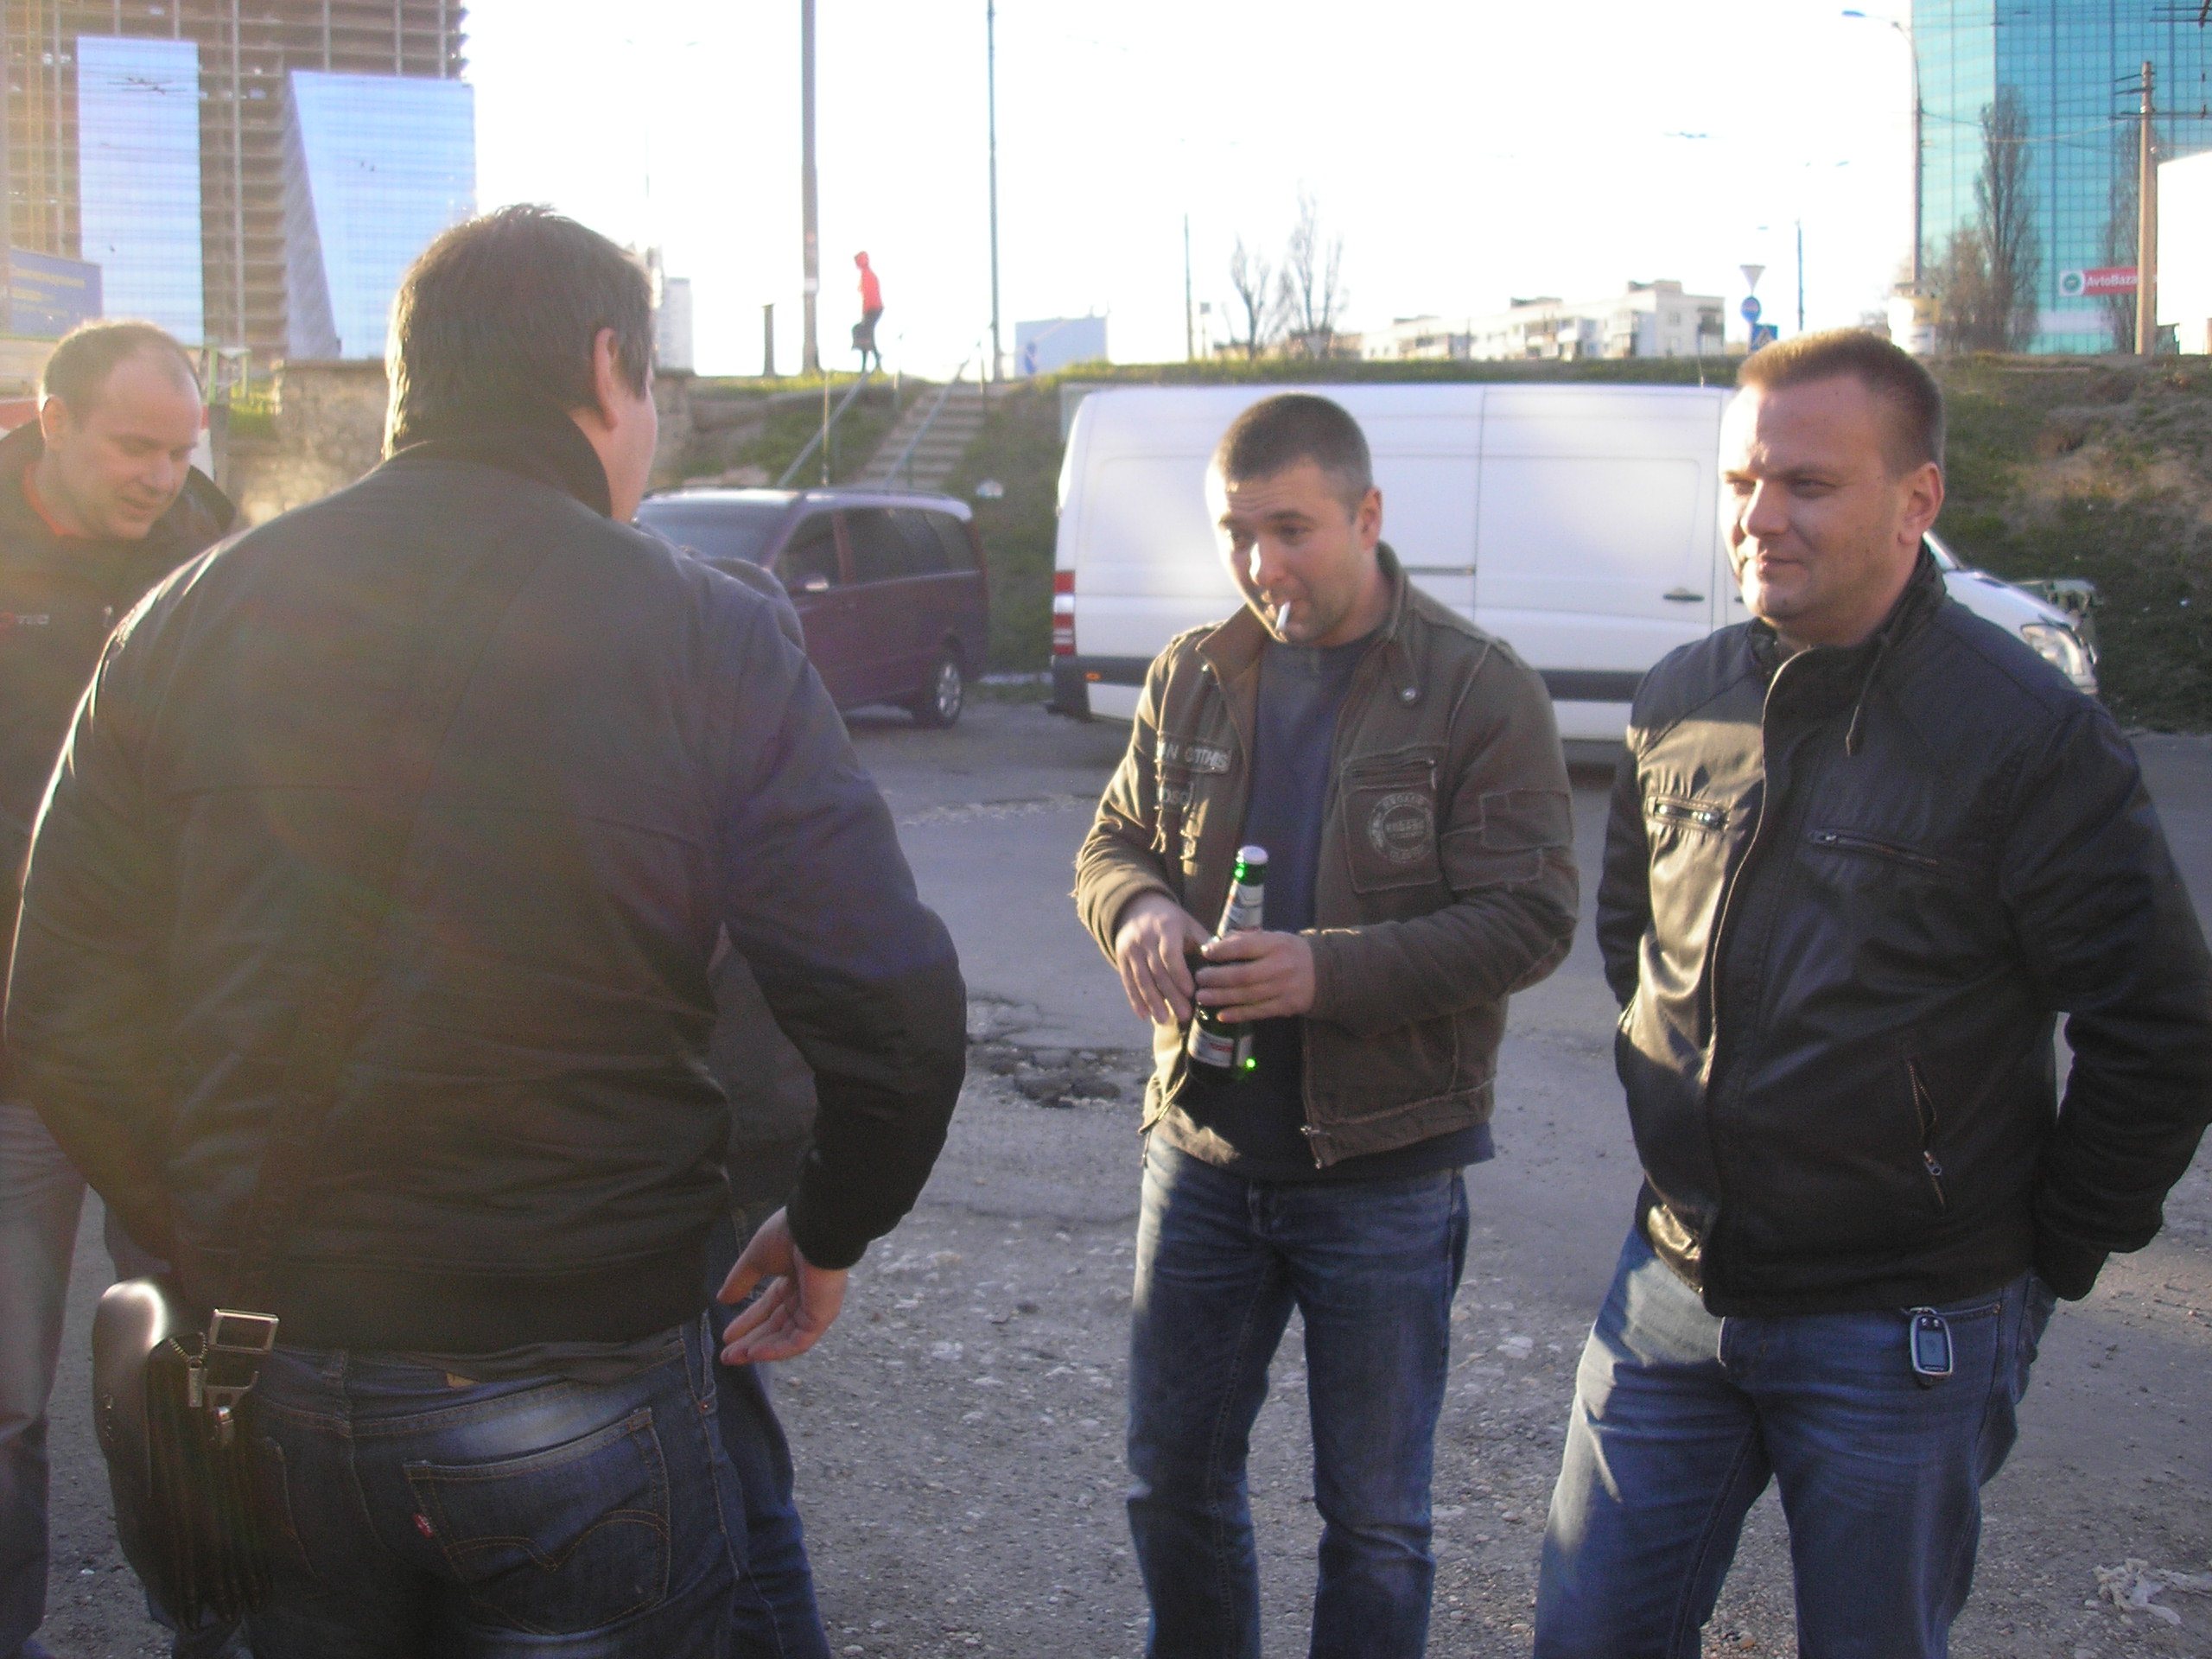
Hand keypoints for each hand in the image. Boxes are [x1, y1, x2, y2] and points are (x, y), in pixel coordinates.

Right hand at [715, 1208, 847, 1364]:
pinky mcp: (823, 1316)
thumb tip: (723, 1299)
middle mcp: (807, 1295)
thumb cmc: (789, 1234)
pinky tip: (753, 1354)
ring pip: (785, 1336)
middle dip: (750, 1340)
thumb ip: (741, 1280)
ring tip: (733, 1358)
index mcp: (794, 1278)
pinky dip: (776, 1350)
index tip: (727, 1335)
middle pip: (775, 1325)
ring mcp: (816, 1306)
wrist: (815, 1227)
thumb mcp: (756, 1258)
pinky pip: (799, 1341)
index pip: (769, 1307)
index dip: (747, 1322)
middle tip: (726, 1355)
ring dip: (758, 1349)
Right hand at [1112, 892, 1211, 1025]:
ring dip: (1152, 1001)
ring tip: (1164, 1021)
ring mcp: (1130, 948)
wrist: (1138, 908)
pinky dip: (1135, 1000)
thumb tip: (1224, 965)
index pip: (1170, 953)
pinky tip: (1144, 1016)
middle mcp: (1145, 937)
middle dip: (1170, 994)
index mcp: (1166, 927)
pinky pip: (1128, 981)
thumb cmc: (1172, 922)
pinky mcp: (1121, 959)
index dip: (1179, 974)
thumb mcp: (1189, 924)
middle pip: (1157, 970)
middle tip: (1184, 1015)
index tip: (1191, 993)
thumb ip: (1204, 944)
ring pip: (1141, 978)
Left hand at [1196, 929, 1315, 1020]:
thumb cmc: (1290, 952)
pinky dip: (1239, 1014)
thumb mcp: (1274, 938)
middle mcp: (1281, 966)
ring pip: (1248, 995)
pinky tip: (1221, 1015)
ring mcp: (1284, 988)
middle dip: (1217, 978)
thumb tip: (1217, 944)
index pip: (1244, 947)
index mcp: (1276, 944)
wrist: (1323, 972)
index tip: (1205, 954)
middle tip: (1199, 979)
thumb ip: (1247, 940)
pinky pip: (1259, 1012)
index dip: (1222, 951)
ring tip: (1202, 997)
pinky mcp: (1286, 1006)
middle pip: (1243, 975)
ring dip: (1222, 997)